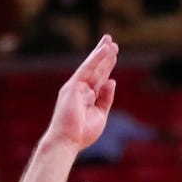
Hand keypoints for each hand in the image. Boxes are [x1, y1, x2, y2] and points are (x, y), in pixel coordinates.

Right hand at [48, 36, 117, 150]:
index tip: (114, 56)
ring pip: (92, 66)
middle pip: (95, 69)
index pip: (99, 78)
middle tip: (112, 42)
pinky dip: (96, 59)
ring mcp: (76, 86)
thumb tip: (112, 80)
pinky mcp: (74, 85)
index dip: (106, 66)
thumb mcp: (100, 114)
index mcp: (87, 96)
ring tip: (110, 41)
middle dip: (104, 56)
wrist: (68, 140)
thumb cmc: (82, 133)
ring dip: (101, 53)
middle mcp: (80, 89)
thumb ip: (106, 98)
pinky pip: (88, 69)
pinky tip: (105, 50)